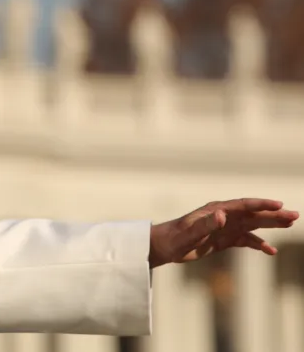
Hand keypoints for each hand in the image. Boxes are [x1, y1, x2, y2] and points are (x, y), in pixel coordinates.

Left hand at [149, 198, 298, 267]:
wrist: (164, 246)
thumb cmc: (174, 238)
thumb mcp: (189, 234)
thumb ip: (205, 225)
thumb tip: (222, 215)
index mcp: (216, 210)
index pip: (243, 205)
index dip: (261, 204)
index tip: (279, 205)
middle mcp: (223, 216)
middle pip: (252, 213)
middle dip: (273, 214)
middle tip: (295, 215)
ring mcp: (224, 228)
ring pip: (252, 225)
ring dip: (270, 225)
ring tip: (290, 224)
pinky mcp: (223, 240)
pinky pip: (244, 240)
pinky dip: (258, 244)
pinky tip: (270, 251)